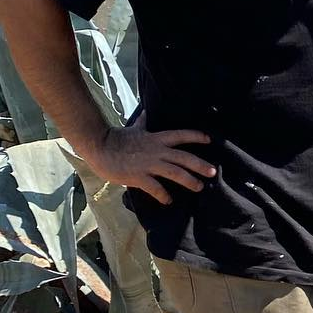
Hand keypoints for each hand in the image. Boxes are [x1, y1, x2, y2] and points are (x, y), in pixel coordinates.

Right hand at [82, 119, 215, 204]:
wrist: (98, 146)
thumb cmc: (116, 138)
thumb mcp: (134, 129)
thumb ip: (143, 123)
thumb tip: (146, 112)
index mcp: (156, 138)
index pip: (180, 135)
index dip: (195, 136)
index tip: (209, 140)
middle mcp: (156, 150)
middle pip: (184, 157)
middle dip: (200, 164)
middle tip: (213, 172)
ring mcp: (148, 164)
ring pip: (175, 172)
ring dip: (189, 181)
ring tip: (199, 187)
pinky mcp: (138, 176)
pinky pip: (156, 188)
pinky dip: (164, 195)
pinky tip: (168, 201)